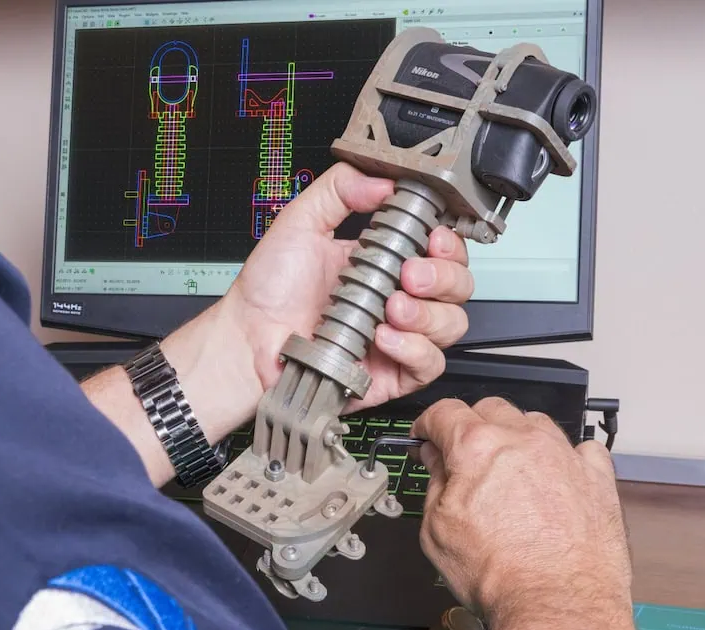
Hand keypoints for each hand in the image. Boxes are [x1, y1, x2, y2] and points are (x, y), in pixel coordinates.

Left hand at [83, 162, 472, 486]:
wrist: (246, 339)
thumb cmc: (267, 290)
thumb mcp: (300, 221)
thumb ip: (339, 190)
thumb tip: (383, 181)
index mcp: (384, 261)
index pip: (441, 248)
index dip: (448, 242)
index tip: (435, 235)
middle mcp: (398, 297)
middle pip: (457, 286)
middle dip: (444, 275)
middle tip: (412, 272)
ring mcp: (399, 336)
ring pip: (451, 325)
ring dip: (429, 313)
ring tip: (392, 306)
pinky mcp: (392, 373)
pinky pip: (429, 364)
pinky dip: (414, 348)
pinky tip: (384, 336)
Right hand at [411, 397, 631, 621]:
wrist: (557, 604)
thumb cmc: (499, 574)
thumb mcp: (437, 531)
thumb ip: (435, 484)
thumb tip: (437, 462)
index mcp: (478, 447)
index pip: (444, 413)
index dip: (428, 424)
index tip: (427, 436)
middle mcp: (524, 440)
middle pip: (491, 408)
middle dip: (472, 425)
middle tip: (465, 456)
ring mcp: (564, 454)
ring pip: (535, 422)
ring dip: (517, 436)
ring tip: (512, 470)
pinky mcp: (597, 477)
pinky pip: (582, 449)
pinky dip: (566, 457)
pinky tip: (557, 479)